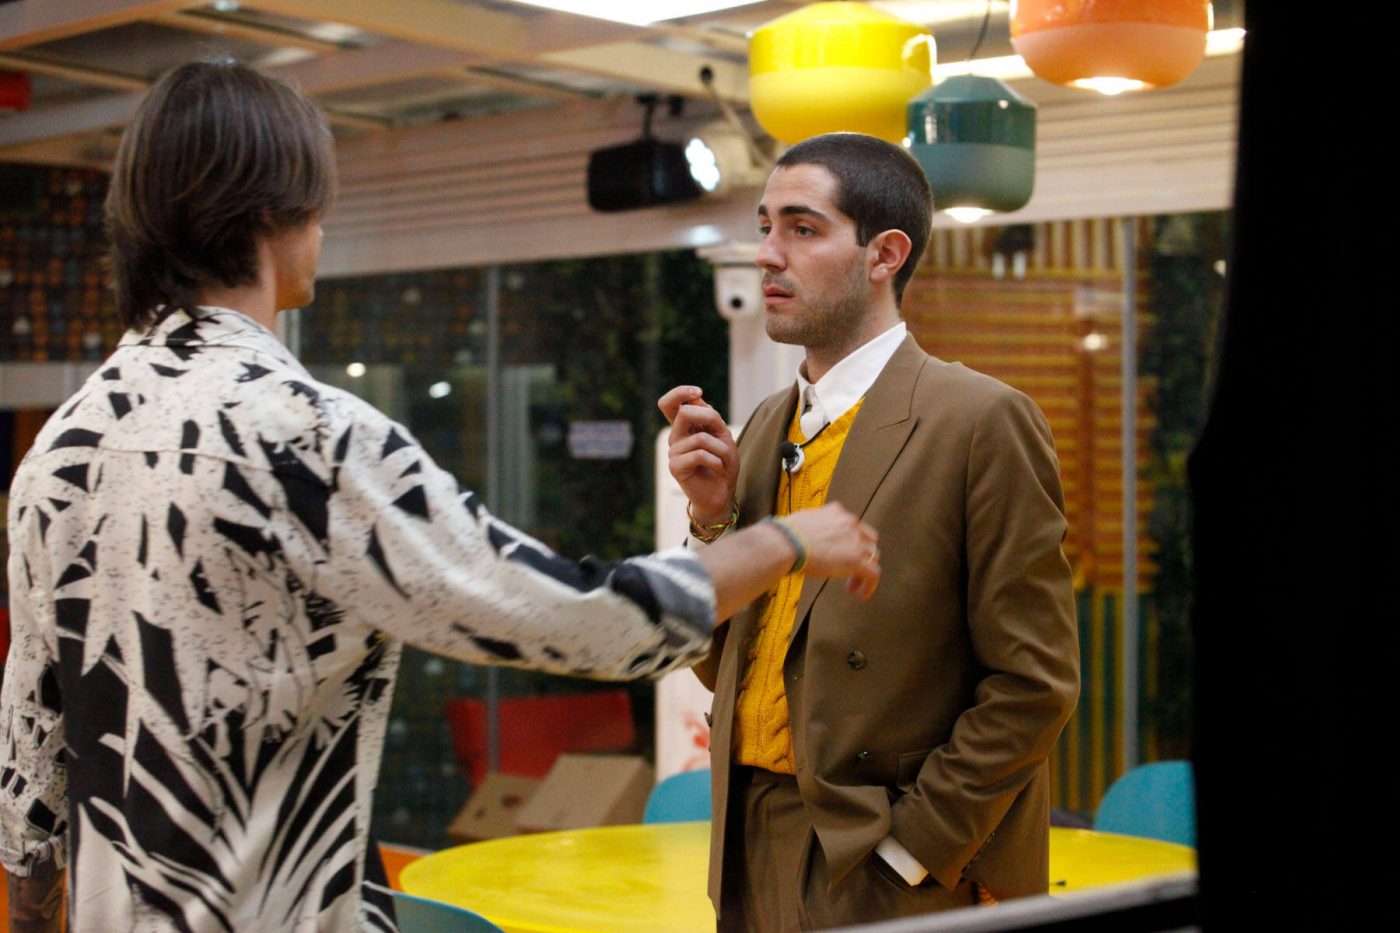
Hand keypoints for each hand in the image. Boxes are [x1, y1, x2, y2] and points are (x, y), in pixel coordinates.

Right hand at [659, 385, 738, 524]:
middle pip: (684, 413)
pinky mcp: (675, 467)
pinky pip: (700, 455)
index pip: (669, 403)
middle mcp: (675, 437)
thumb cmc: (723, 463)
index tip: (698, 392)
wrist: (721, 493)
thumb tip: (695, 398)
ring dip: (721, 449)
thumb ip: (709, 416)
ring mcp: (673, 452)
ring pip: (700, 438)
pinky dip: (716, 461)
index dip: (680, 392)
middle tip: (721, 432)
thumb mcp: (722, 435)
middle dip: (709, 418)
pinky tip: (718, 468)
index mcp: (684, 427)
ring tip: (723, 460)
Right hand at [780, 503, 880, 600]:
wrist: (785, 543)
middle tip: (849, 570)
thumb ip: (813, 527)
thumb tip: (805, 537)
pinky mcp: (856, 560)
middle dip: (861, 555)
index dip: (851, 542)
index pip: (853, 526)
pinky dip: (869, 585)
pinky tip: (861, 595)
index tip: (841, 555)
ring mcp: (855, 541)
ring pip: (872, 557)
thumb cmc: (784, 536)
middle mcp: (850, 523)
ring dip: (863, 571)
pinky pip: (873, 574)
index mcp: (836, 511)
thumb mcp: (803, 522)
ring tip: (850, 585)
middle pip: (868, 540)